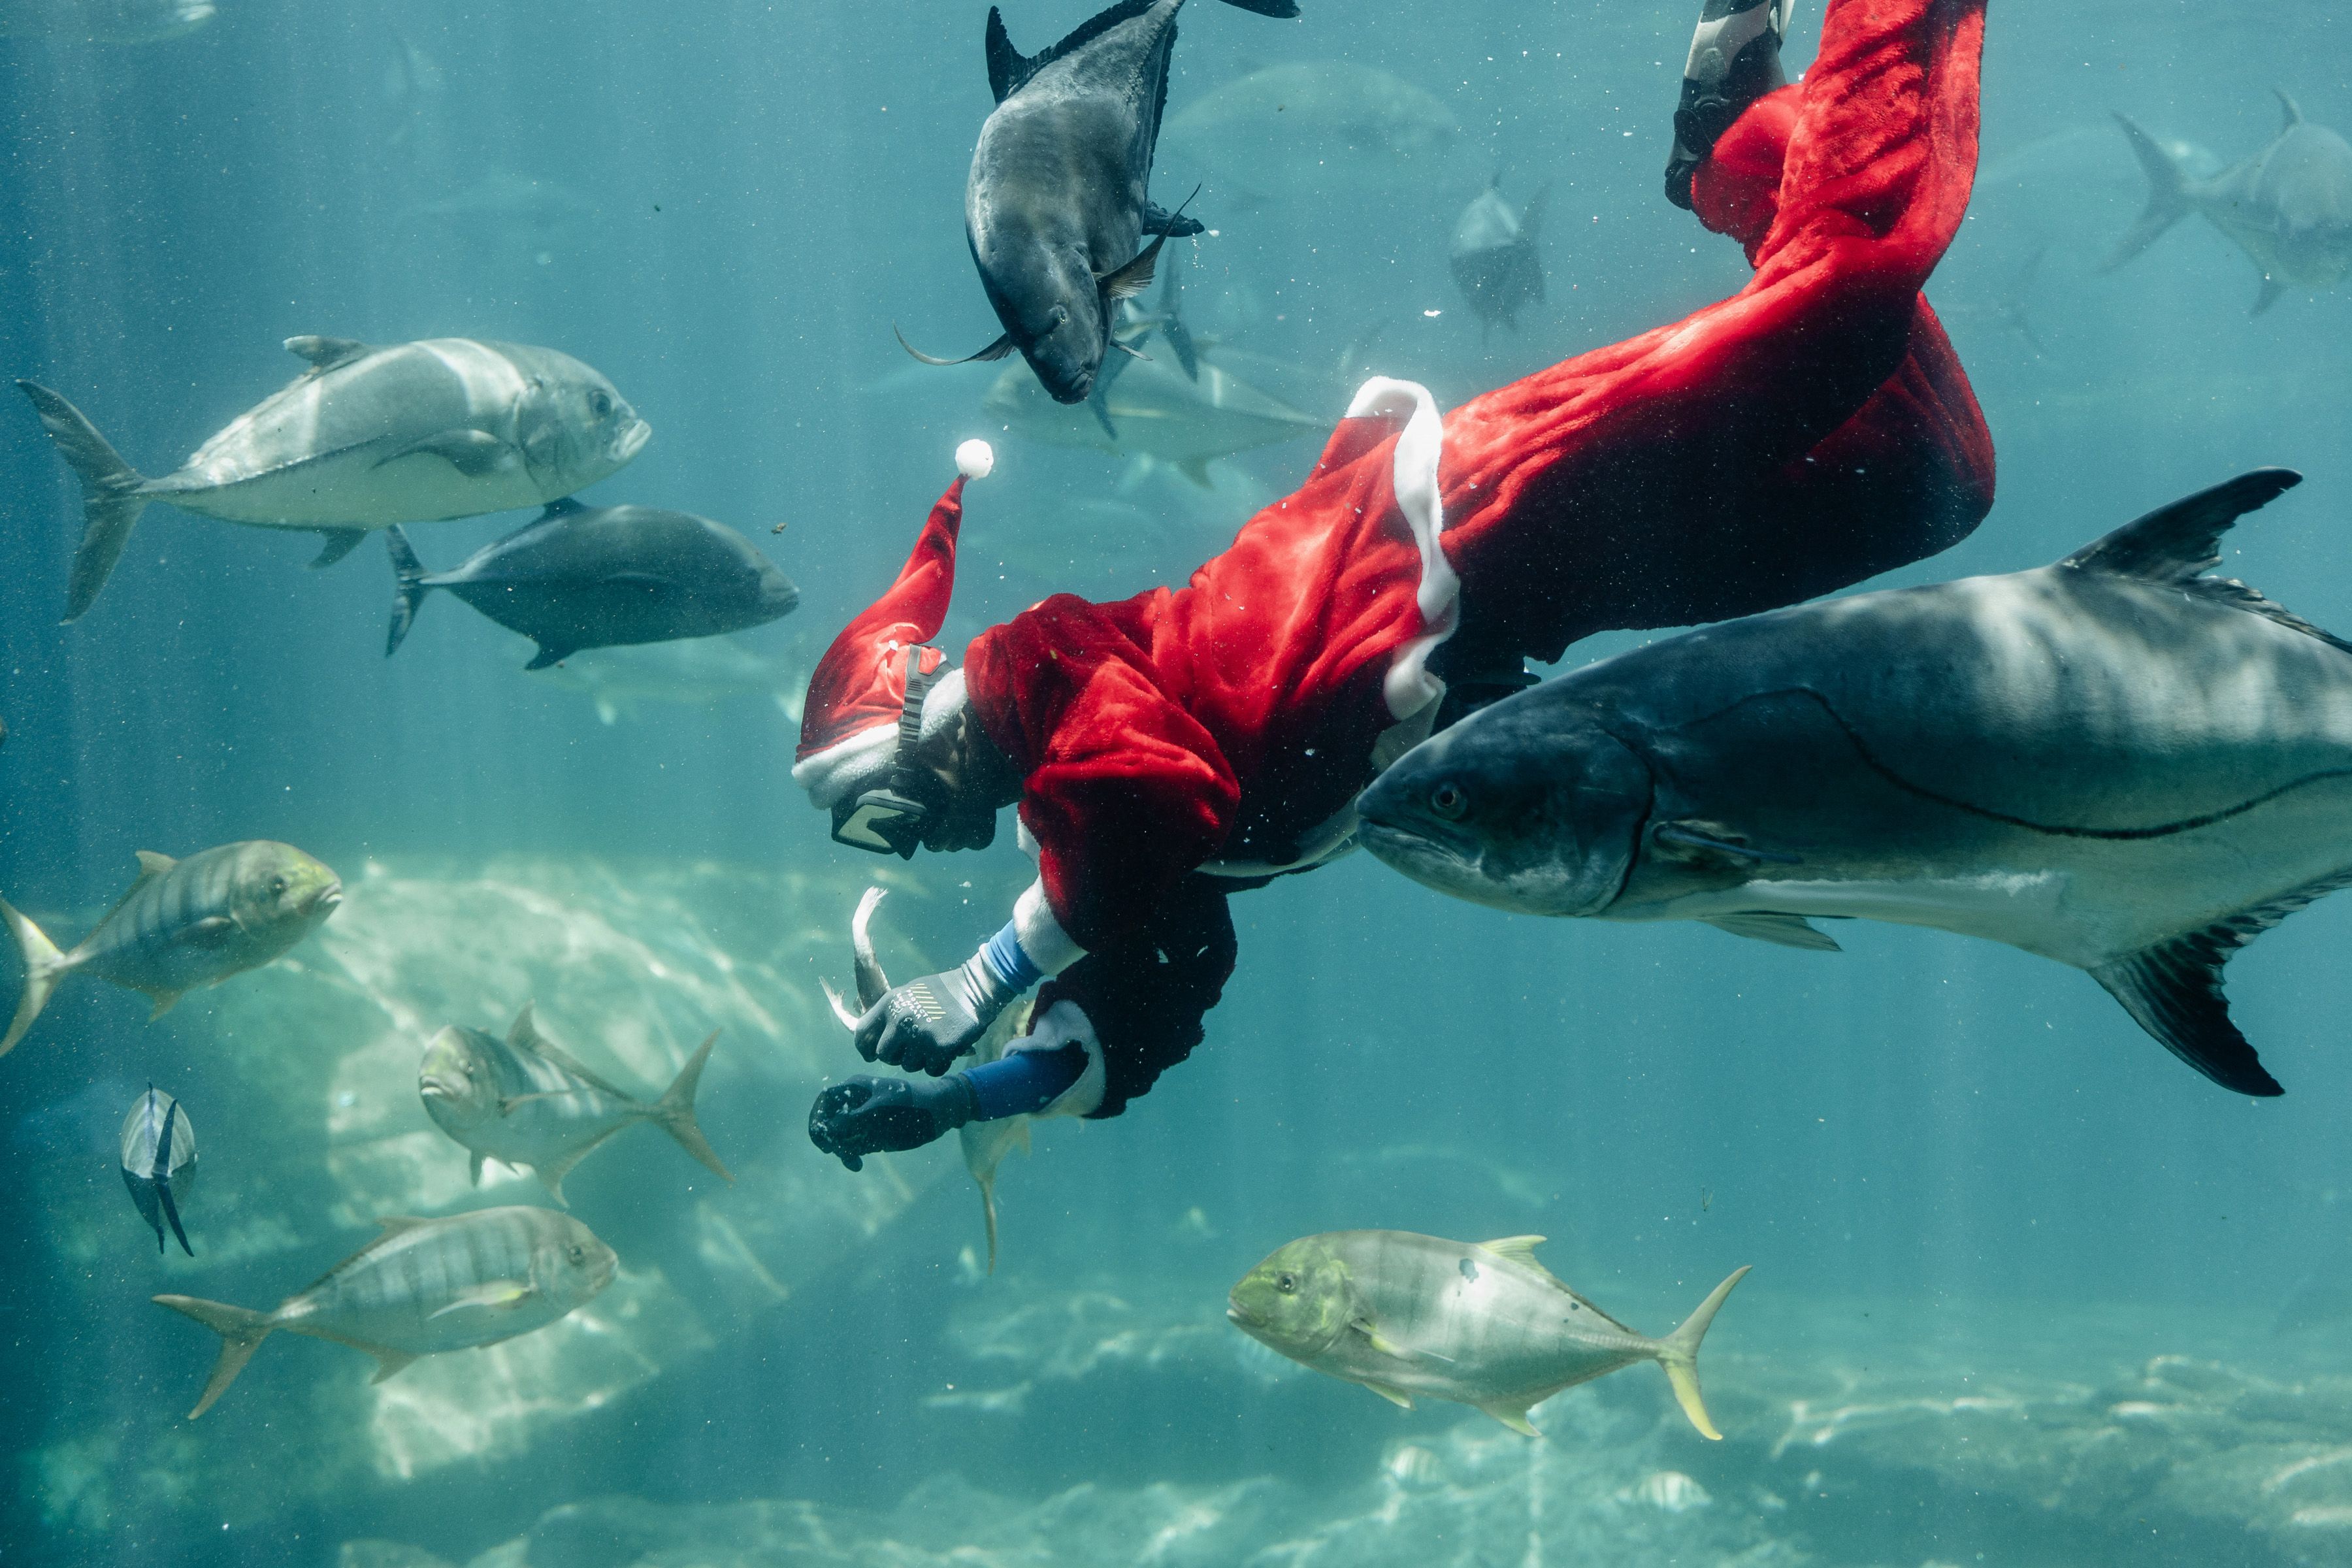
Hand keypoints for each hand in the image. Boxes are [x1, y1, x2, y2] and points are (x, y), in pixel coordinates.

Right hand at [807, 1075, 975, 1170]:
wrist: (937, 1114)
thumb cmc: (911, 1105)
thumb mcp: (882, 1110)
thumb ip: (854, 1119)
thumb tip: (830, 1128)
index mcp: (856, 1088)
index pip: (826, 1100)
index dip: (817, 1117)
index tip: (821, 1136)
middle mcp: (855, 1103)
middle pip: (828, 1120)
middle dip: (829, 1138)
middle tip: (836, 1152)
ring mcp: (862, 1119)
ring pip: (839, 1136)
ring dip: (840, 1150)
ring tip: (853, 1162)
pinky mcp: (870, 1134)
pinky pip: (851, 1145)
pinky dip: (850, 1155)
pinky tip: (857, 1164)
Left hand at [854, 956, 1015, 1075]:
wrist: (975, 989)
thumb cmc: (942, 991)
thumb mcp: (909, 994)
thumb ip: (891, 1013)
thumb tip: (875, 1038)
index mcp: (890, 1003)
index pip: (862, 1033)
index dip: (864, 1049)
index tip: (870, 1056)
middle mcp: (900, 1020)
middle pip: (884, 1055)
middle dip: (896, 1057)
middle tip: (912, 1050)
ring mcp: (920, 1036)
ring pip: (908, 1065)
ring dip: (920, 1061)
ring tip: (934, 1044)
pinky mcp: (940, 1048)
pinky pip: (931, 1070)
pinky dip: (939, 1064)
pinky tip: (946, 1050)